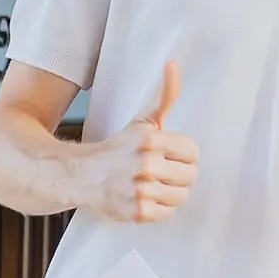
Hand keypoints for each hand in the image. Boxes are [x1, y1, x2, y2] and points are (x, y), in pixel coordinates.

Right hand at [89, 62, 196, 223]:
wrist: (85, 175)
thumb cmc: (120, 148)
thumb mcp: (144, 121)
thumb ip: (165, 95)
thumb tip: (174, 64)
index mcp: (151, 140)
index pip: (193, 152)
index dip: (181, 154)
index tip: (165, 154)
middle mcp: (147, 165)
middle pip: (190, 175)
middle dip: (177, 174)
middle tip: (157, 171)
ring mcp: (141, 190)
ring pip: (181, 196)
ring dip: (169, 192)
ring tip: (151, 185)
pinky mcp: (138, 213)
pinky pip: (168, 213)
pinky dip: (159, 208)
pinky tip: (144, 198)